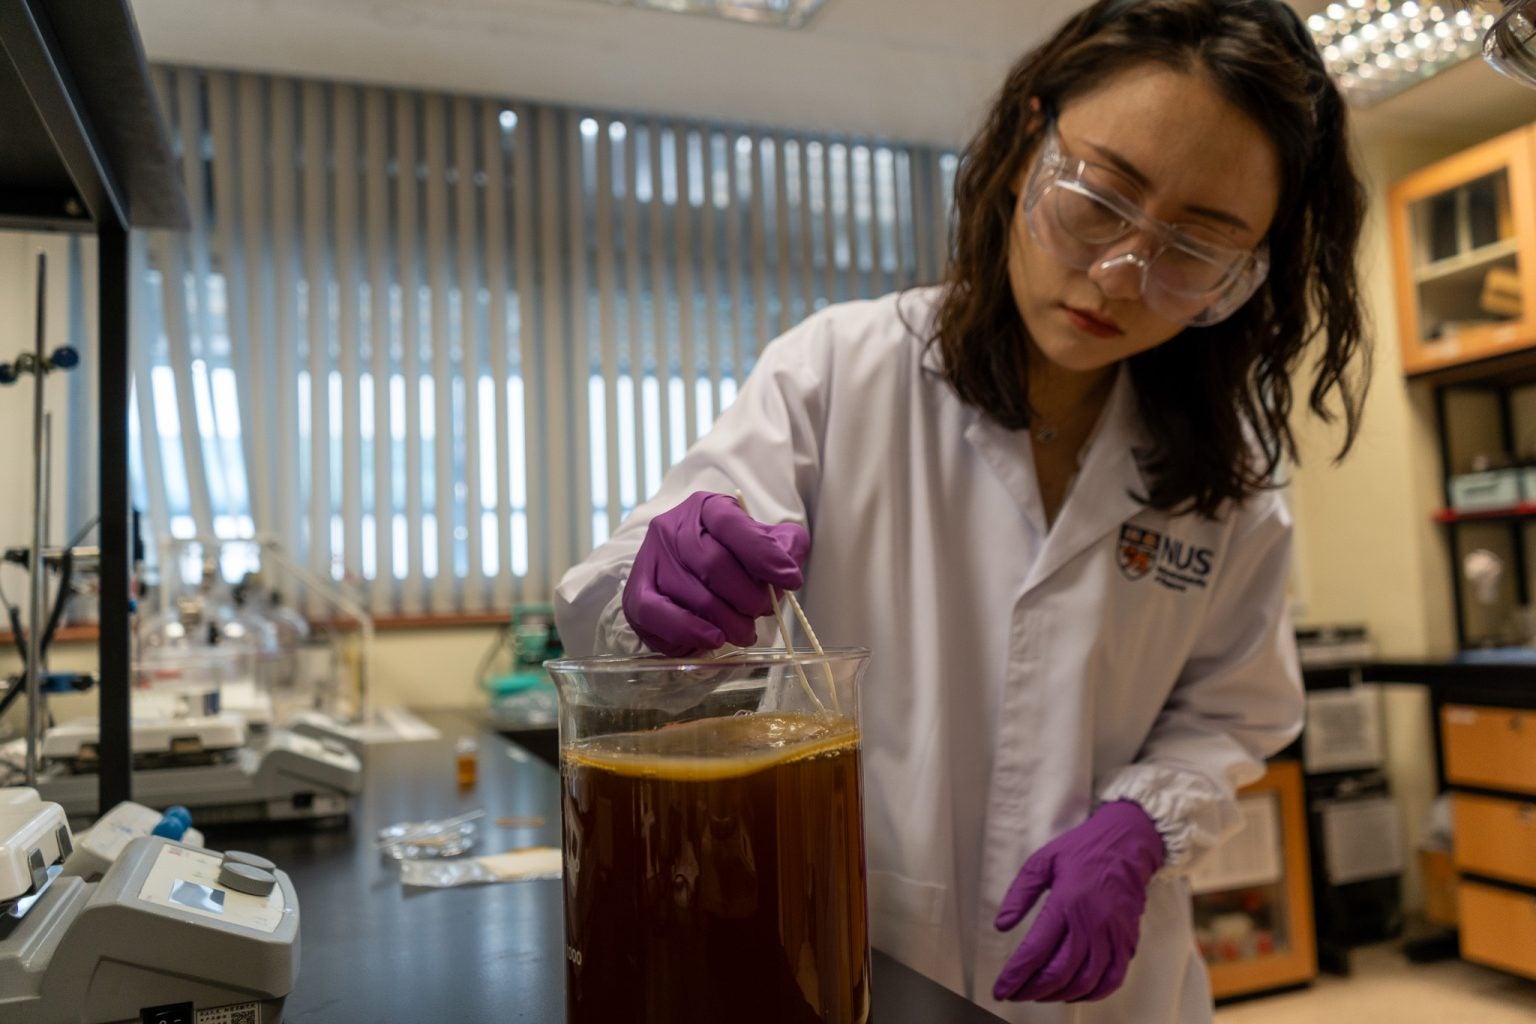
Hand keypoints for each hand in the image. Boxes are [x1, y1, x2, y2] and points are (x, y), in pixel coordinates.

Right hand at [622, 492, 808, 656]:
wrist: (688, 575)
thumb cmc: (733, 559)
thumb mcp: (765, 542)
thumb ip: (786, 545)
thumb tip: (787, 566)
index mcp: (707, 507)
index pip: (733, 525)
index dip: (764, 555)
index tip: (791, 580)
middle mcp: (673, 527)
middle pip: (714, 564)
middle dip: (748, 596)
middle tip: (764, 612)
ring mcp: (651, 559)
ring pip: (694, 594)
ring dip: (729, 622)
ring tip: (745, 631)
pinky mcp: (636, 594)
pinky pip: (659, 614)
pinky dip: (691, 631)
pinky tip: (714, 639)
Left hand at [992, 801, 1164, 1003]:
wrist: (1126, 843)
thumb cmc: (1083, 849)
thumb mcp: (1042, 861)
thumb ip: (1020, 894)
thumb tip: (1001, 925)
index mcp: (1066, 901)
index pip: (1036, 950)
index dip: (1016, 975)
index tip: (1001, 989)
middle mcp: (1091, 922)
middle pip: (1060, 971)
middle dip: (1033, 989)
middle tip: (1016, 994)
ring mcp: (1112, 934)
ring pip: (1085, 980)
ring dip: (1059, 994)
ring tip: (1040, 994)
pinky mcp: (1127, 940)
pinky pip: (1113, 978)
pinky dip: (1093, 993)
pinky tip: (1074, 992)